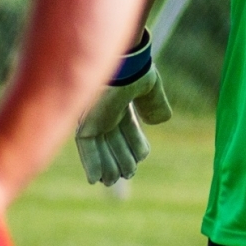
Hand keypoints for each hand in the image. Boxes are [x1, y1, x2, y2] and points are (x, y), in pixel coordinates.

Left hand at [74, 29, 173, 185]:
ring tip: (113, 181)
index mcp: (120, 99)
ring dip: (107, 165)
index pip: (126, 127)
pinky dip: (92, 163)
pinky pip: (86, 147)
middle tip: (128, 174)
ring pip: (99, 146)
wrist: (124, 63)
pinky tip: (97, 179)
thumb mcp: (151, 89)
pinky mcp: (86, 121)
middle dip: (120, 158)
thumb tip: (160, 121)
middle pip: (112, 139)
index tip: (140, 159)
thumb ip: (154, 105)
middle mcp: (104, 109)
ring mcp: (94, 116)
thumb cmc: (136, 69)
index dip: (134, 144)